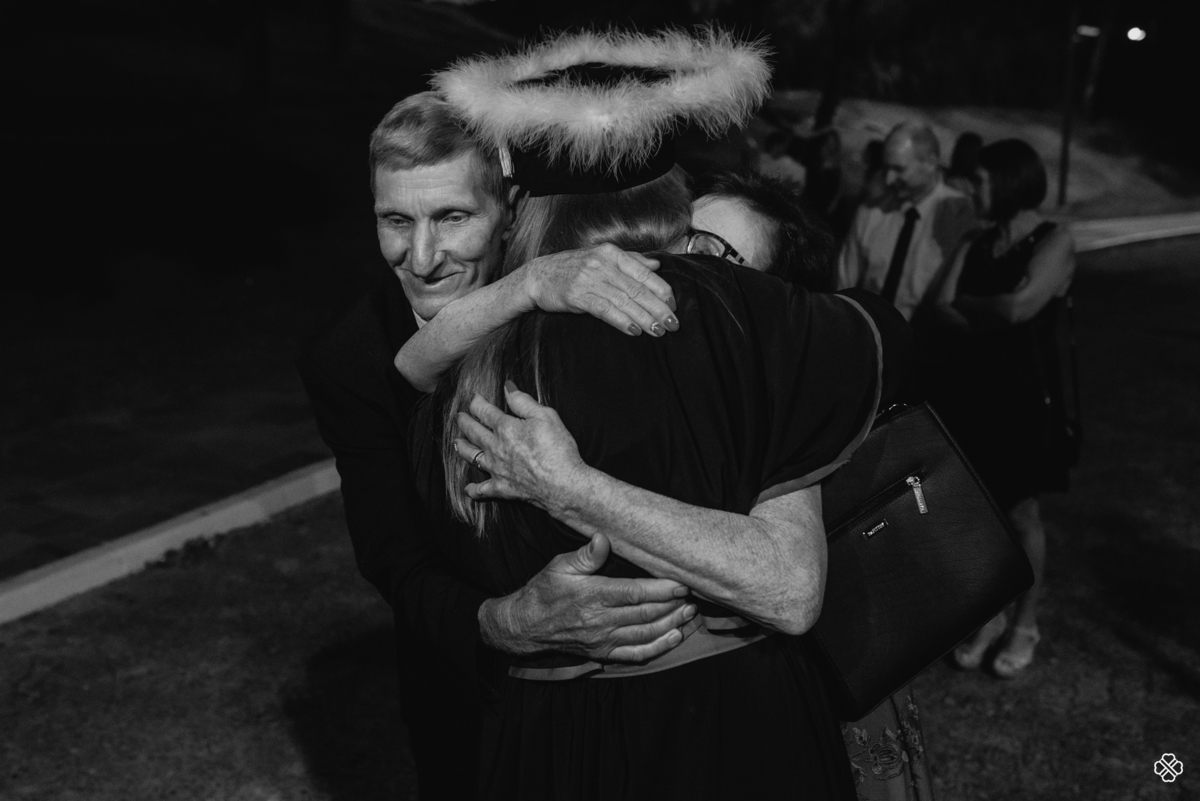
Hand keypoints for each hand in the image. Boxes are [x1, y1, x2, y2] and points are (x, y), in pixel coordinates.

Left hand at [455, 383, 585, 514]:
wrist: (563, 484)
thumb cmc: (558, 449)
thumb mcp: (546, 416)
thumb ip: (523, 402)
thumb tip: (507, 387)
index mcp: (506, 428)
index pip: (484, 411)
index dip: (477, 403)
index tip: (474, 398)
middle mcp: (495, 448)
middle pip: (473, 432)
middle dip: (464, 422)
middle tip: (459, 417)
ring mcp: (496, 469)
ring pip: (471, 457)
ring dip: (462, 448)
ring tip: (456, 442)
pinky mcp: (501, 488)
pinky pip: (482, 490)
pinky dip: (473, 490)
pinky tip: (468, 489)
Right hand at [478, 532, 695, 661]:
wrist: (525, 625)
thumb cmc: (545, 591)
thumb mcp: (559, 565)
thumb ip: (586, 554)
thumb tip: (604, 538)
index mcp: (593, 595)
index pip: (634, 593)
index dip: (661, 589)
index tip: (681, 583)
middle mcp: (600, 620)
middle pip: (645, 615)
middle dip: (672, 606)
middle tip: (694, 597)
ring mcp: (603, 639)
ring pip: (645, 635)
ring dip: (670, 625)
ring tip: (689, 614)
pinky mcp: (603, 652)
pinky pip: (635, 654)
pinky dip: (657, 648)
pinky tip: (673, 638)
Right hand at [521, 243, 678, 336]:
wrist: (537, 276)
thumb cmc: (572, 268)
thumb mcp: (601, 258)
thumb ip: (630, 260)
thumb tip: (657, 263)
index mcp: (611, 253)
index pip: (644, 272)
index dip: (661, 290)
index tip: (674, 305)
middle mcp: (602, 264)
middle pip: (637, 289)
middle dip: (658, 308)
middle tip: (673, 324)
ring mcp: (589, 279)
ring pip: (624, 301)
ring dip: (644, 318)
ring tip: (658, 331)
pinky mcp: (577, 296)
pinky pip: (605, 309)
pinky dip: (621, 321)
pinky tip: (634, 331)